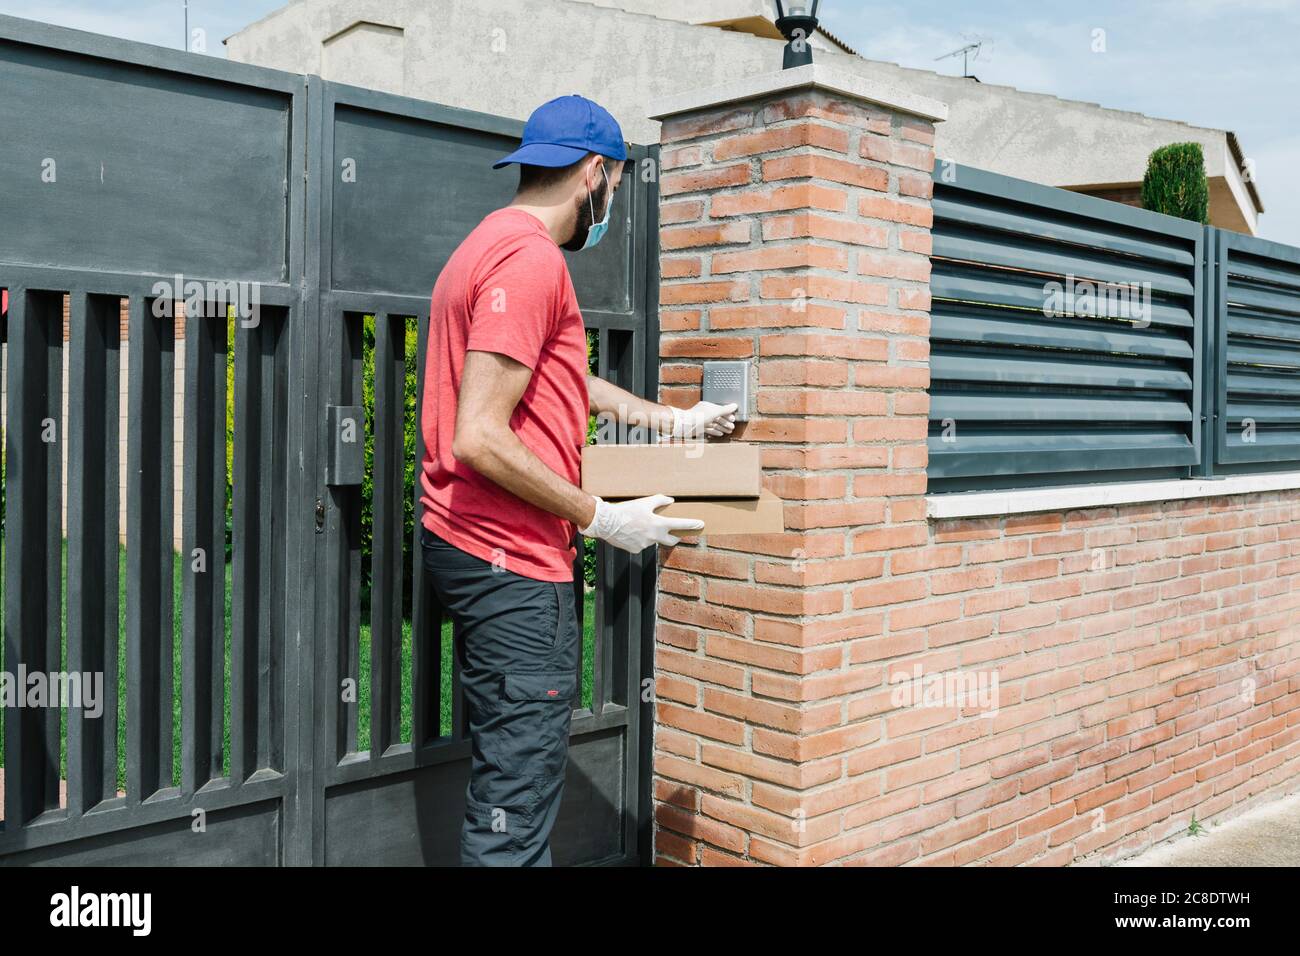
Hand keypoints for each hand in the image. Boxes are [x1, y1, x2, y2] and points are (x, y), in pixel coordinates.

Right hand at [579, 495, 703, 552]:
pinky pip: (642, 545)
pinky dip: (640, 539)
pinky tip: (632, 532)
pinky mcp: (636, 550)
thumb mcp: (644, 502)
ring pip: (654, 541)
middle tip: (674, 532)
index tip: (700, 524)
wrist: (606, 523)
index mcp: (658, 524)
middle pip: (671, 540)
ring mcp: (645, 545)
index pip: (680, 524)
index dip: (692, 524)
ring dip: (652, 535)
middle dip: (675, 536)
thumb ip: (659, 500)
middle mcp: (654, 537)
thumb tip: (670, 500)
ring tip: (639, 526)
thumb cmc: (625, 511)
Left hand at [669, 402, 737, 439]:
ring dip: (722, 428)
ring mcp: (701, 421)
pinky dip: (715, 431)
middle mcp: (704, 413)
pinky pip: (708, 429)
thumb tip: (735, 406)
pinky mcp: (698, 428)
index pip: (720, 409)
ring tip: (729, 431)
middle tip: (732, 427)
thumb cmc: (698, 417)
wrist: (685, 425)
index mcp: (707, 406)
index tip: (733, 419)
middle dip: (725, 422)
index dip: (727, 414)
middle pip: (717, 417)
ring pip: (714, 424)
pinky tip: (720, 434)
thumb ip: (725, 410)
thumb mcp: (714, 412)